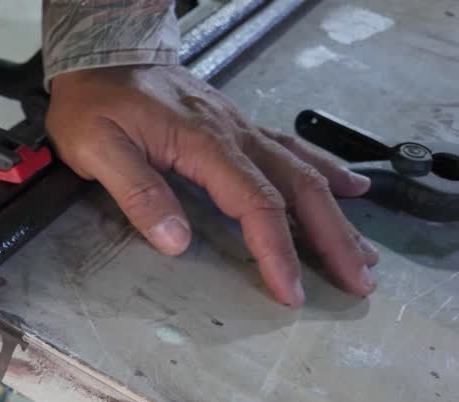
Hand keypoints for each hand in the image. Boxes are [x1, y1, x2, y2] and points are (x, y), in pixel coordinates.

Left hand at [47, 65, 378, 305]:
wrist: (102, 53)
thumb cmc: (95, 101)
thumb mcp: (97, 148)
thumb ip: (137, 192)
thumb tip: (176, 240)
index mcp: (204, 144)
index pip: (256, 204)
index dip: (277, 251)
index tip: (289, 290)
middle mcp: (234, 134)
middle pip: (299, 190)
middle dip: (332, 239)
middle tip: (357, 282)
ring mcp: (241, 128)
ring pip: (304, 171)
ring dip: (337, 215)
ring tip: (363, 253)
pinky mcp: (237, 126)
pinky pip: (292, 149)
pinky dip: (327, 172)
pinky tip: (351, 189)